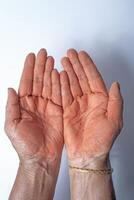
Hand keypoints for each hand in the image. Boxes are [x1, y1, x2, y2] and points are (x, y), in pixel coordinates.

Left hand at [5, 49, 62, 167]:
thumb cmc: (25, 145)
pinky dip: (60, 83)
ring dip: (50, 71)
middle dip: (40, 66)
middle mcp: (36, 103)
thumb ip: (12, 106)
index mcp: (24, 105)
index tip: (31, 57)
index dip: (29, 69)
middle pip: (39, 80)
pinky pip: (59, 94)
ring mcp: (48, 106)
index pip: (26, 83)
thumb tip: (10, 89)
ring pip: (49, 84)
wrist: (40, 158)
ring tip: (51, 59)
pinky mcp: (58, 110)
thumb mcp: (12, 125)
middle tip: (43, 53)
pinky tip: (59, 73)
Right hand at [60, 49, 122, 167]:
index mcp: (101, 100)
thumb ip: (115, 101)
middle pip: (82, 78)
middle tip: (70, 53)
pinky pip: (63, 94)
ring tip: (63, 60)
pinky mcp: (67, 110)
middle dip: (76, 64)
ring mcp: (77, 104)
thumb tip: (115, 84)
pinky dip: (60, 84)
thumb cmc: (102, 140)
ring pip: (72, 83)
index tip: (82, 54)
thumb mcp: (114, 120)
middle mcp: (89, 100)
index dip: (88, 65)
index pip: (94, 78)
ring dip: (68, 71)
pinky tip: (59, 75)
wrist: (88, 155)